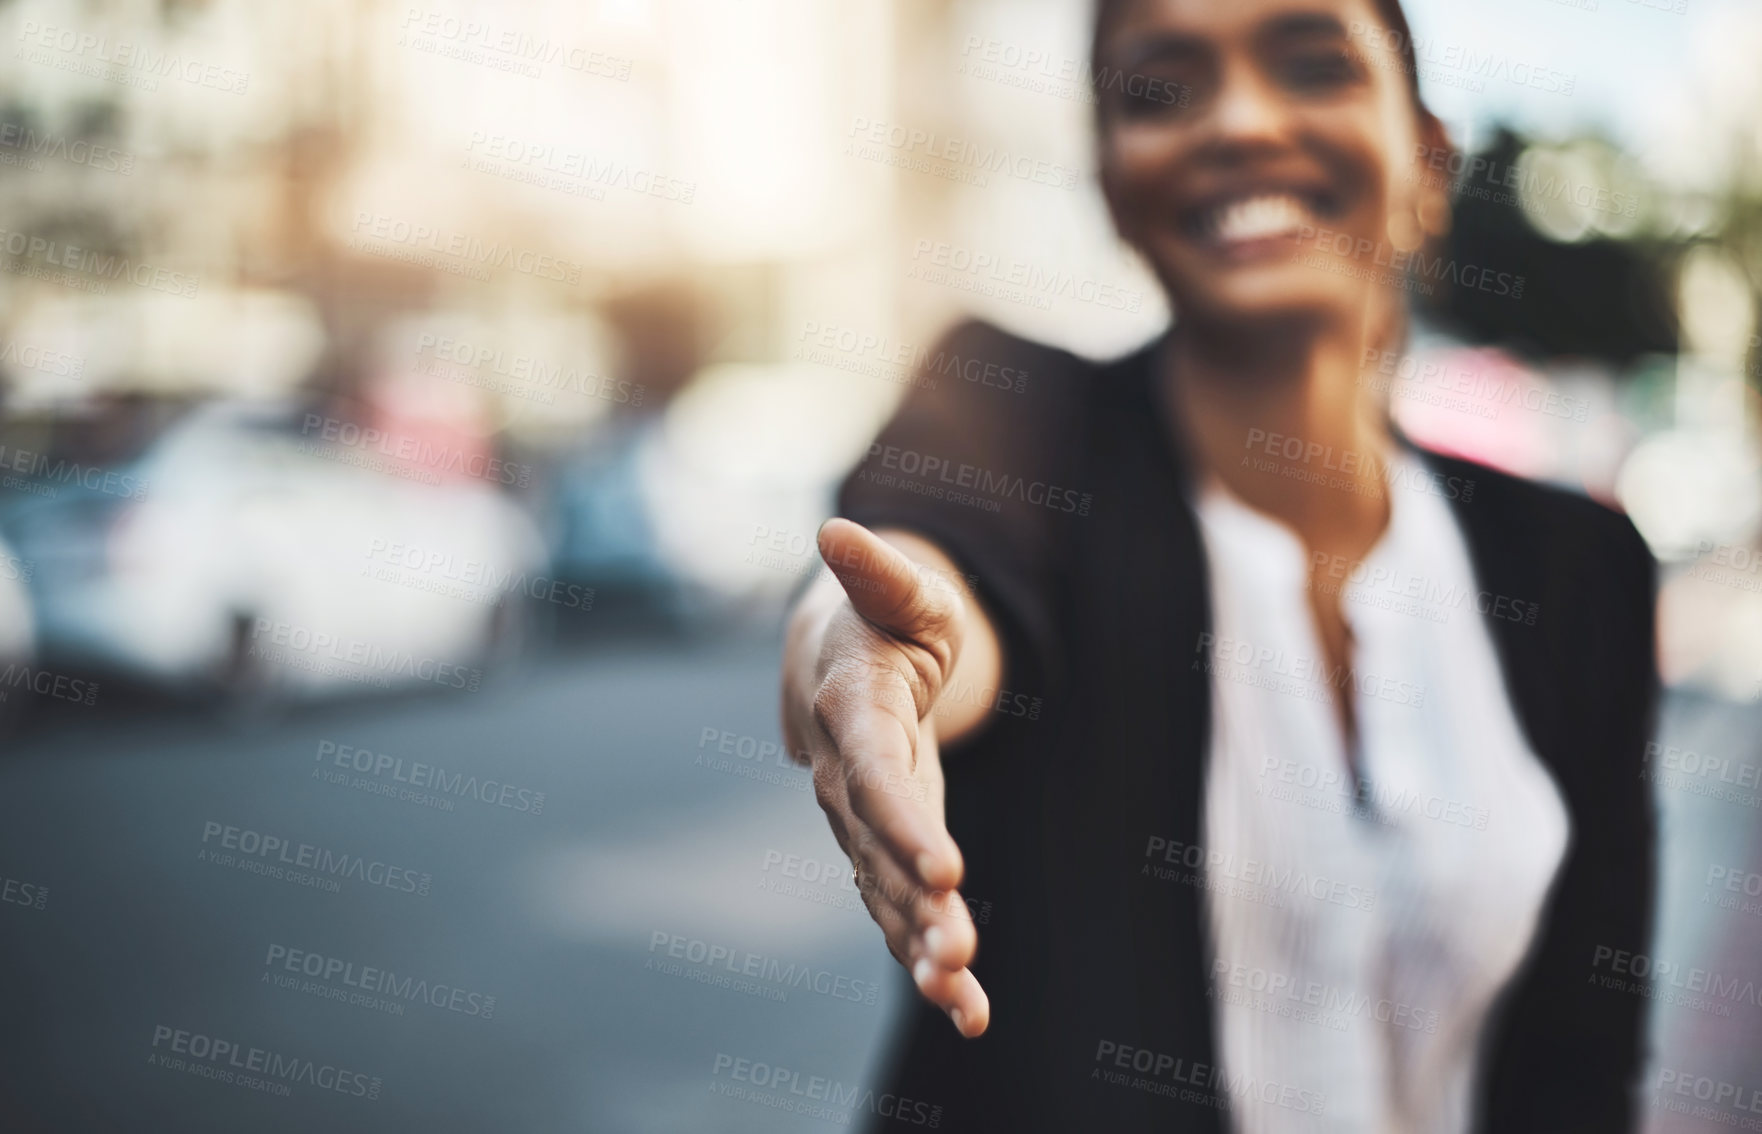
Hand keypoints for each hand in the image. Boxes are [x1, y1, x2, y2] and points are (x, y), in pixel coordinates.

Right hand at [780, 518, 990, 1036]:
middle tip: (958, 953)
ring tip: (962, 1001)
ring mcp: (859, 822)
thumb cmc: (885, 618)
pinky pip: (896, 909)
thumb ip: (880, 570)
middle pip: (879, 850)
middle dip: (916, 905)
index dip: (904, 823)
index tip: (945, 873)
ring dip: (919, 947)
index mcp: (852, 711)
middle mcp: (846, 777)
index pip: (876, 774)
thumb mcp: (899, 588)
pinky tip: (967, 1011)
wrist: (838, 659)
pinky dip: (926, 957)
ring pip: (883, 892)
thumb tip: (836, 532)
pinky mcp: (880, 850)